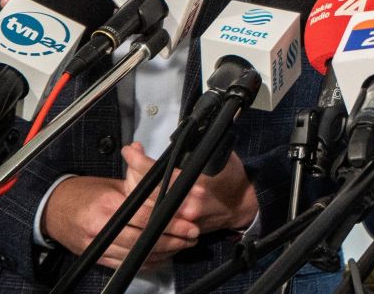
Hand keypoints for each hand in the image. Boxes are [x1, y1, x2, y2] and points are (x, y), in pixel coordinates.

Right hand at [41, 172, 198, 268]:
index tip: (188, 222)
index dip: (170, 221)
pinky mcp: (97, 257)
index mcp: (108, 204)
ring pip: (137, 254)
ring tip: (183, 245)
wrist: (53, 209)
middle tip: (192, 235)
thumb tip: (169, 182)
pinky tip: (163, 255)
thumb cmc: (85, 193)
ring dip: (164, 251)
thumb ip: (140, 185)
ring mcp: (98, 245)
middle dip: (172, 239)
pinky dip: (147, 261)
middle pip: (144, 239)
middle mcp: (102, 228)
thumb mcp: (112, 183)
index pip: (145, 216)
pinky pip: (126, 264)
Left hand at [122, 142, 257, 234]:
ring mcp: (181, 221)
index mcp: (196, 186)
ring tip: (132, 171)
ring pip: (146, 206)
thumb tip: (173, 142)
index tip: (130, 150)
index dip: (139, 161)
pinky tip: (139, 193)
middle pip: (147, 192)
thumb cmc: (233, 178)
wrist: (244, 204)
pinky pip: (154, 217)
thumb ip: (196, 151)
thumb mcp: (220, 157)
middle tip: (130, 156)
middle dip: (133, 172)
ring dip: (135, 188)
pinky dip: (144, 205)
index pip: (158, 174)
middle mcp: (185, 206)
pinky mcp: (179, 230)